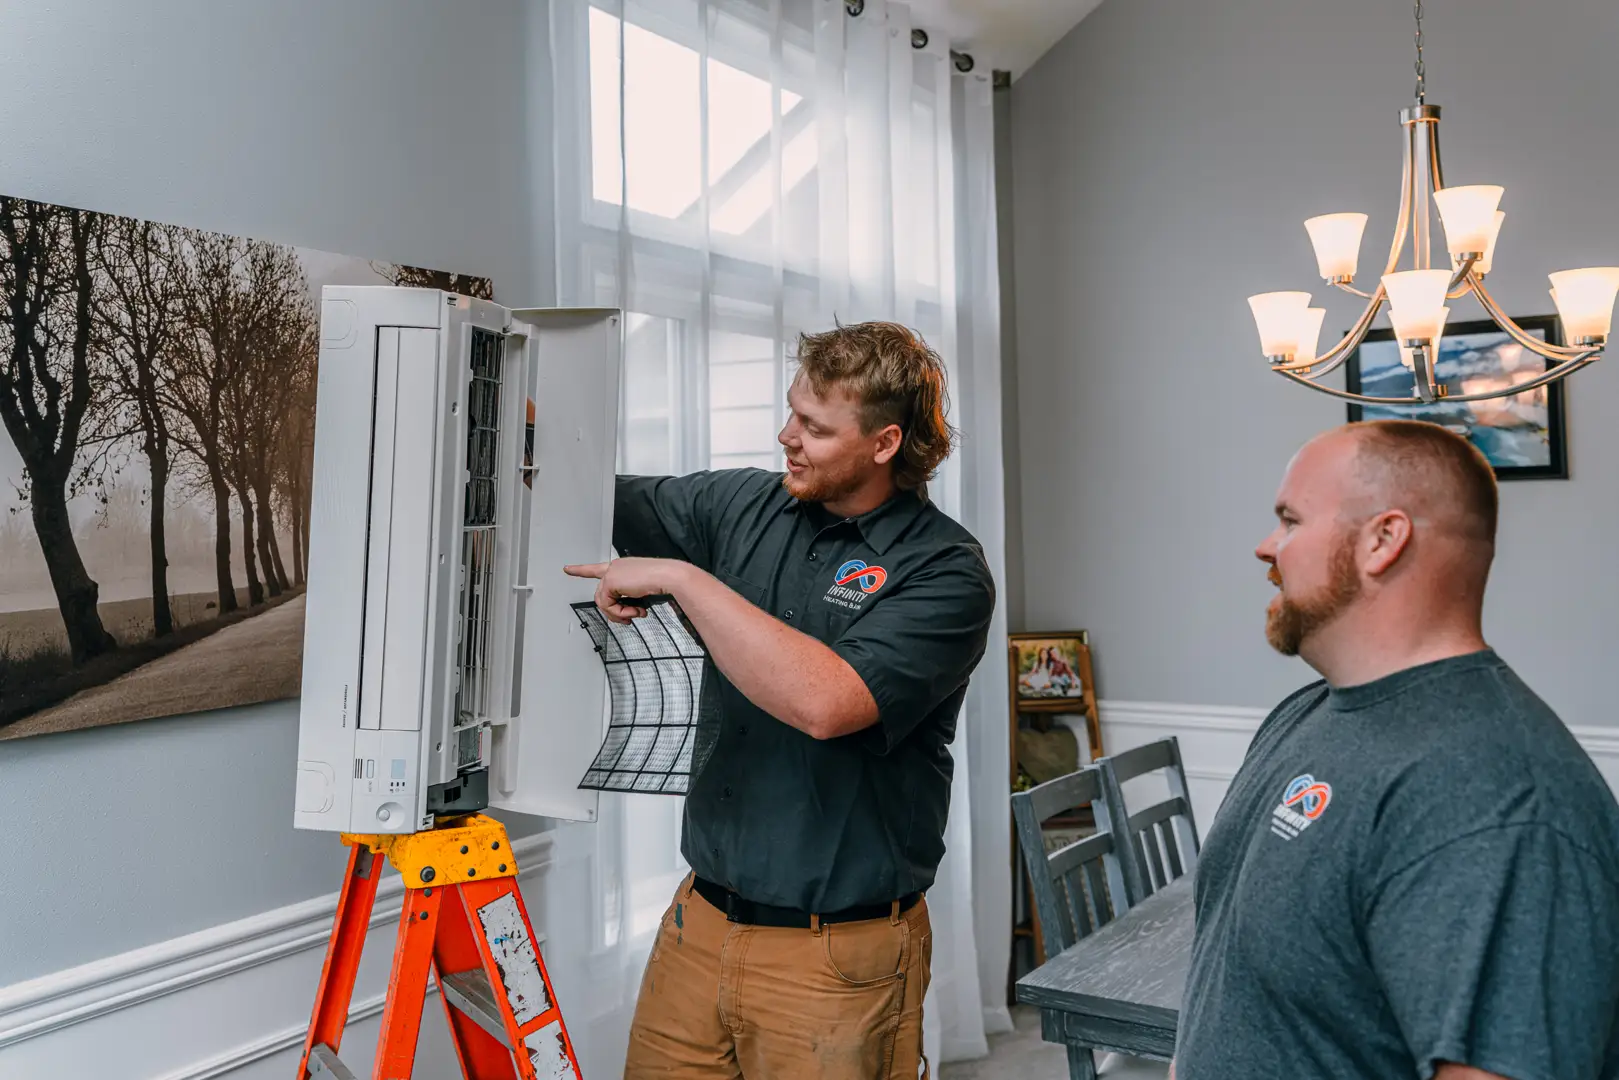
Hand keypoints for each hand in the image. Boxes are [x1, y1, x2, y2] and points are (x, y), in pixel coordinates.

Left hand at [562, 557, 688, 623]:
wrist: (669, 577)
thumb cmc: (663, 582)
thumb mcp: (642, 592)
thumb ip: (629, 599)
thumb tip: (624, 613)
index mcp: (623, 567)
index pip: (597, 568)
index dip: (581, 570)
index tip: (567, 569)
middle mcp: (615, 567)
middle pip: (602, 595)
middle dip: (614, 611)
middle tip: (629, 618)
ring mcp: (612, 573)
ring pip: (603, 602)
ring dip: (619, 613)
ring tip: (634, 614)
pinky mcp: (611, 581)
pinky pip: (607, 605)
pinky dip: (620, 612)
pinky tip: (634, 610)